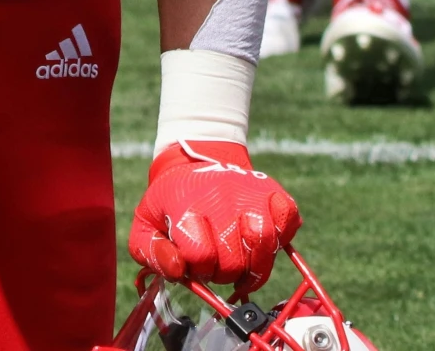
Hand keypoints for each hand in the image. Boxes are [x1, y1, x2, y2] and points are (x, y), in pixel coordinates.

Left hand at [128, 142, 300, 295]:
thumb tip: (178, 270)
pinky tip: (258, 243)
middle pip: (233, 260)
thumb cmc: (171, 202)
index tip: (194, 263)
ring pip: (264, 244)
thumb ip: (152, 252)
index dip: (198, 269)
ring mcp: (251, 192)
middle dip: (223, 273)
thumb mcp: (146, 223)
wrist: (197, 160)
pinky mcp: (275, 192)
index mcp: (185, 203)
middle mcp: (221, 195)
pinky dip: (278, 242)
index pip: (200, 254)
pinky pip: (288, 226)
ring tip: (240, 265)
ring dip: (253, 267)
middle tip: (216, 265)